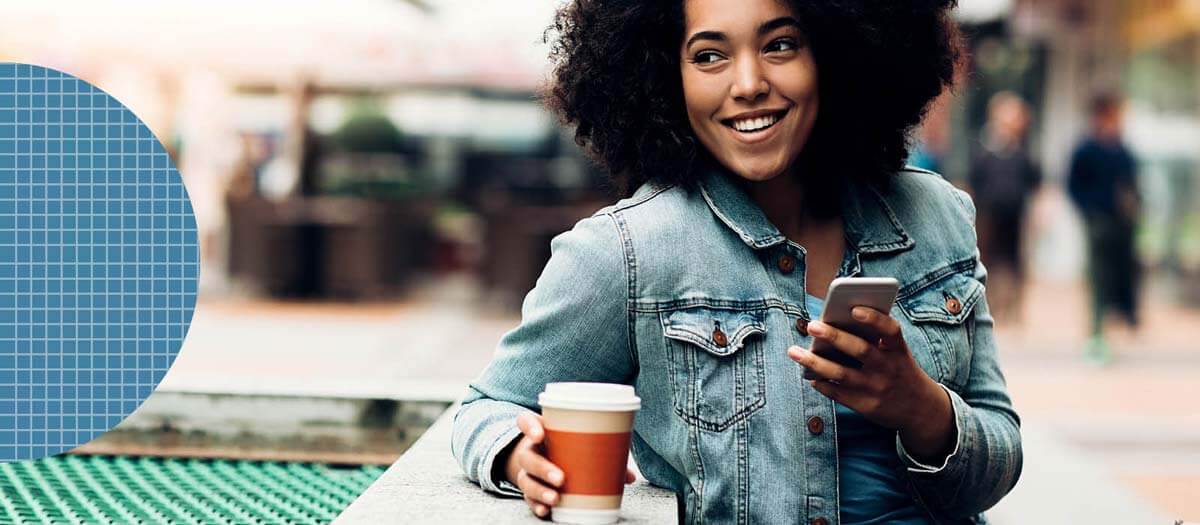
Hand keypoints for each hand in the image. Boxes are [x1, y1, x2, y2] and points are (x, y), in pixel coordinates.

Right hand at [507, 412, 636, 518]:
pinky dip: (536, 504)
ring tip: (555, 498)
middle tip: (561, 478)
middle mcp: (530, 450)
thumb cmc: (566, 447)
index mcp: (541, 430)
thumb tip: (630, 477)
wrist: (542, 459)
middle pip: (527, 456)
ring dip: (539, 490)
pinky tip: (546, 510)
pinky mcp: (529, 488)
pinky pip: (528, 498)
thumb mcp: (579, 444)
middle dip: (542, 468)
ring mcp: (527, 470)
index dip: (529, 426)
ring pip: (525, 479)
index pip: (525, 421)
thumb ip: (603, 454)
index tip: (539, 435)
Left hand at [787, 306, 954, 462]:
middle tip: (811, 325)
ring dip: (815, 362)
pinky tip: (809, 375)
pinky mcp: (866, 406)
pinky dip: (821, 383)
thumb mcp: (897, 353)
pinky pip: (838, 393)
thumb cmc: (899, 369)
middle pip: (860, 350)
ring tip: (793, 351)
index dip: (874, 319)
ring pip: (841, 373)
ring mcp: (877, 388)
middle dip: (834, 336)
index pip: (891, 330)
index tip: (855, 308)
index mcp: (898, 350)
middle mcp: (889, 368)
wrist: (921, 409)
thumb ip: (875, 339)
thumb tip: (834, 324)